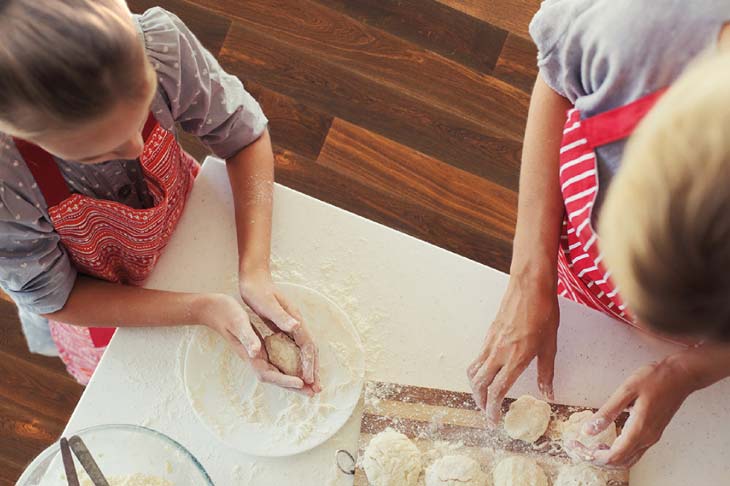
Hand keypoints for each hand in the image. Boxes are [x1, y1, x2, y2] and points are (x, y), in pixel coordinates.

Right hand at [199, 293, 308, 391]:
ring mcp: (255, 354)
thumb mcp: (238, 322)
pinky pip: (275, 362)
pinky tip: (297, 367)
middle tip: (313, 392)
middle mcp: (253, 357)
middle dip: (294, 386)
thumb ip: (247, 338)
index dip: (285, 379)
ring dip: (293, 380)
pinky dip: (287, 368)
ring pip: (277, 371)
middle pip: (275, 378)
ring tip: (310, 385)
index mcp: (250, 354)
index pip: (269, 373)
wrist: (212, 309)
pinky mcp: (257, 348)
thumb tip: (256, 352)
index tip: (300, 383)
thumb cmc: (226, 313)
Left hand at [240, 270, 320, 394]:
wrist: (254, 278)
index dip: (309, 365)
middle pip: (310, 350)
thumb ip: (281, 317)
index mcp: (294, 320)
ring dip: (308, 367)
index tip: (309, 381)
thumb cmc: (258, 291)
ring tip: (309, 384)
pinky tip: (296, 369)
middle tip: (316, 390)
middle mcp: (296, 324)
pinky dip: (298, 361)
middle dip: (314, 370)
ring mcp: (291, 325)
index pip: (307, 347)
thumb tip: (297, 327)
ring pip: (304, 350)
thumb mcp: (267, 304)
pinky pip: (295, 348)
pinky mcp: (284, 326)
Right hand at [467, 275, 558, 424]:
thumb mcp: (550, 346)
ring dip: (475, 388)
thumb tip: (548, 394)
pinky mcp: (489, 334)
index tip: (494, 420)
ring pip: (473, 371)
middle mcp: (498, 353)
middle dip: (480, 402)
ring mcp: (490, 342)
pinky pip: (477, 358)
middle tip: (487, 412)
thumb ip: (546, 373)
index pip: (496, 391)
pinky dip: (477, 371)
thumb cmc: (543, 313)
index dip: (492, 409)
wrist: (530, 286)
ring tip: (483, 397)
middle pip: (479, 384)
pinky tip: (486, 373)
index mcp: (515, 359)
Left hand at [579, 357, 698, 468]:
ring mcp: (652, 437)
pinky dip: (618, 453)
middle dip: (596, 459)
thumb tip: (587, 430)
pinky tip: (606, 442)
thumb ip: (607, 412)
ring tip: (589, 446)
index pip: (614, 456)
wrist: (681, 376)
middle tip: (579, 448)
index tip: (577, 446)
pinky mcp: (653, 433)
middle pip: (620, 463)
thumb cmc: (654, 379)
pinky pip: (633, 452)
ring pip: (627, 460)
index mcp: (639, 429)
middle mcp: (647, 438)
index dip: (592, 456)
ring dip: (607, 458)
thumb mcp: (626, 390)